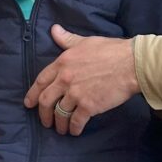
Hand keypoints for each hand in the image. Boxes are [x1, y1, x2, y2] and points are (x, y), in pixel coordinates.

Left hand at [24, 24, 138, 135]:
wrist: (132, 64)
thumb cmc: (110, 50)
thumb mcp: (84, 42)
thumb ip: (67, 39)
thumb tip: (54, 29)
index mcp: (62, 63)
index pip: (40, 81)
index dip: (32, 94)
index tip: (29, 104)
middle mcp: (65, 80)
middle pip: (46, 100)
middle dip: (43, 114)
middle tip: (45, 121)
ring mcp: (76, 94)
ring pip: (60, 113)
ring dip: (59, 123)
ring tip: (60, 129)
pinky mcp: (89, 106)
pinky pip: (76, 121)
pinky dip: (74, 128)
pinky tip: (74, 131)